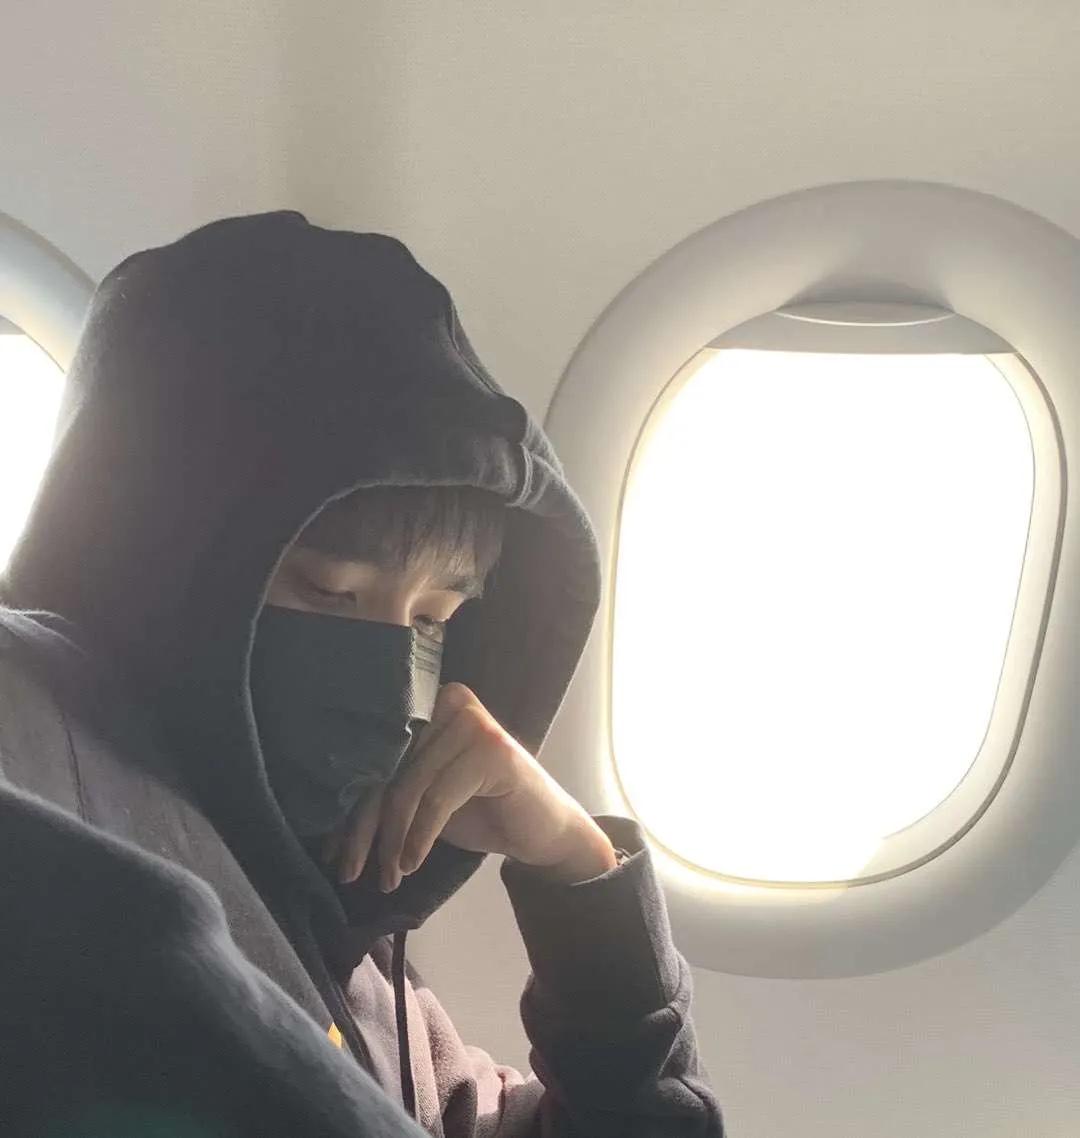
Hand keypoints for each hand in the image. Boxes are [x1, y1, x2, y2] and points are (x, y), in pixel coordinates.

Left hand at [323, 682, 616, 889]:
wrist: (543, 829)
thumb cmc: (481, 810)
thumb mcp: (425, 797)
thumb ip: (389, 789)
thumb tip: (325, 813)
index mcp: (428, 702)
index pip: (377, 756)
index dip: (350, 806)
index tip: (332, 852)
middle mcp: (449, 701)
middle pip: (389, 769)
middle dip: (364, 828)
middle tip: (348, 871)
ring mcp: (473, 722)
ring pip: (409, 787)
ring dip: (391, 841)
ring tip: (386, 877)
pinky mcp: (492, 750)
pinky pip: (438, 799)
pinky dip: (419, 837)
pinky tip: (411, 864)